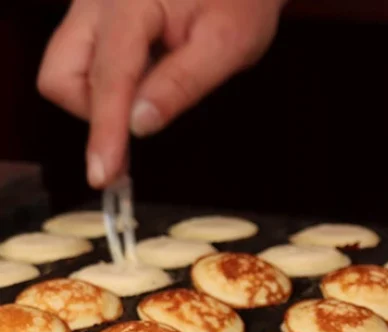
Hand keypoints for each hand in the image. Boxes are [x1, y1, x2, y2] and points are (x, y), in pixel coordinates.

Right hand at [37, 0, 285, 187]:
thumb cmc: (240, 2)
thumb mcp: (228, 45)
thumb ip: (183, 84)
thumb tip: (139, 125)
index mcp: (130, 4)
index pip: (108, 78)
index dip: (105, 131)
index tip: (103, 173)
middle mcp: (96, 3)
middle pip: (61, 76)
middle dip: (95, 111)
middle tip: (145, 118)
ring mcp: (89, 9)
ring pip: (65, 71)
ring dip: (102, 99)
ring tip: (156, 90)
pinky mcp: (95, 20)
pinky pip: (83, 62)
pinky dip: (108, 86)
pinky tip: (148, 81)